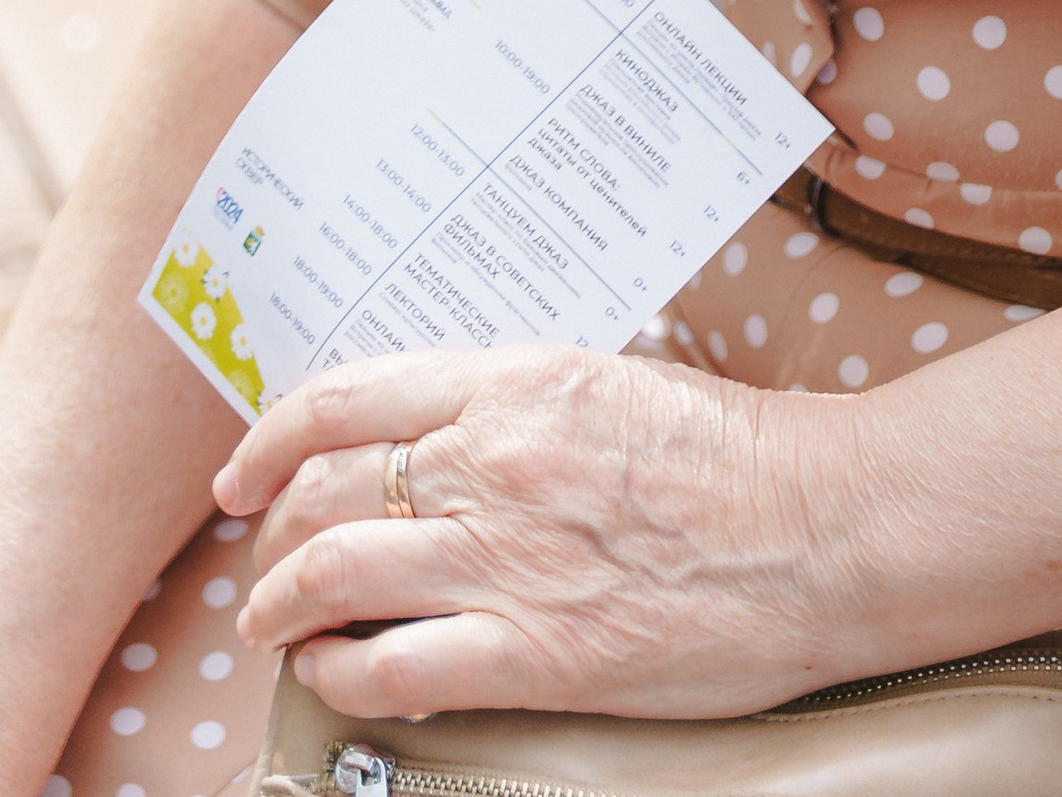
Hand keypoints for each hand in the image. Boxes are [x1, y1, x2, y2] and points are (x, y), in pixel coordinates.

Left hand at [217, 344, 869, 722]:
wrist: (819, 525)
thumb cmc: (734, 455)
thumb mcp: (612, 385)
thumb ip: (518, 404)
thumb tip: (445, 428)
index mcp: (513, 382)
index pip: (344, 399)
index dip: (268, 440)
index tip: (241, 475)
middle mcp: (489, 462)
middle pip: (321, 493)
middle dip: (269, 537)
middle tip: (262, 565)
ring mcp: (505, 560)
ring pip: (331, 578)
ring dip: (280, 608)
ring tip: (274, 627)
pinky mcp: (533, 655)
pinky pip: (390, 671)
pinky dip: (340, 677)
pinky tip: (335, 678)